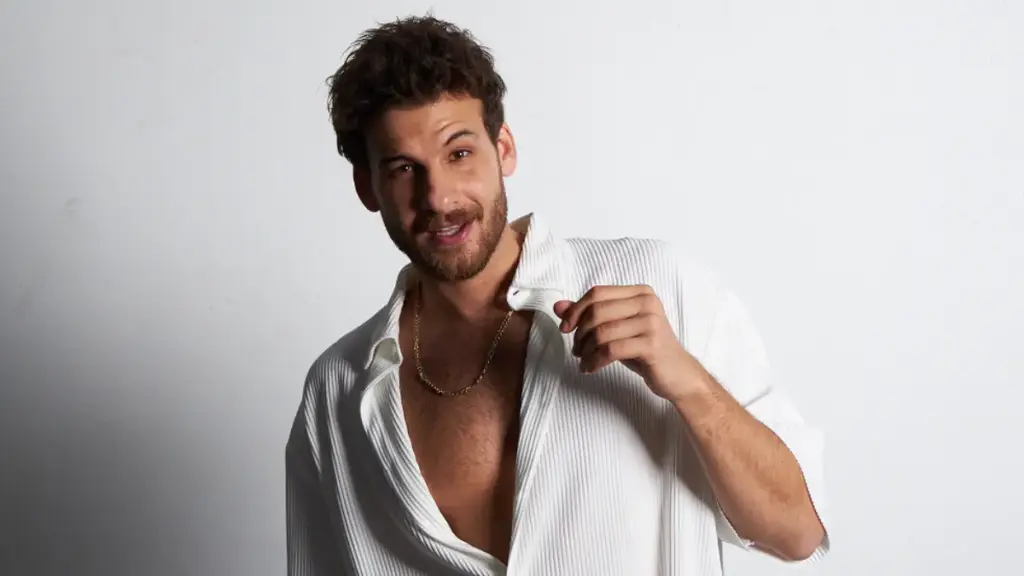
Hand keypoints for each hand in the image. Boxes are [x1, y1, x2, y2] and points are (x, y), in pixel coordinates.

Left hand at [553, 285, 706, 401]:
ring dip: (586, 350)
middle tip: (576, 351)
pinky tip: (591, 369)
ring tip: (584, 362)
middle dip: (580, 333)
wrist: (678, 375)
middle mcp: (647, 302)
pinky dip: (595, 361)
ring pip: (602, 332)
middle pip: (597, 311)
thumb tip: (558, 307)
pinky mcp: (651, 344)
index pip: (597, 293)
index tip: (565, 329)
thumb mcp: (616, 329)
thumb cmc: (645, 350)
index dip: (576, 310)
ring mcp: (651, 322)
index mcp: (640, 292)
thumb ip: (589, 315)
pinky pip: (611, 350)